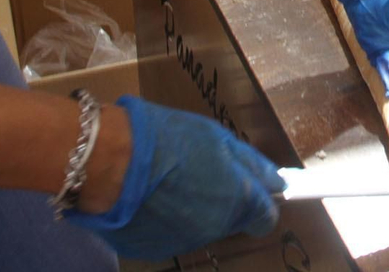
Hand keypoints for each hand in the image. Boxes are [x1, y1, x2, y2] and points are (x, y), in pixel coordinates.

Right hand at [65, 96, 282, 260]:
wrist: (110, 162)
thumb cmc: (168, 140)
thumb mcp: (217, 138)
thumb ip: (251, 164)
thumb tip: (277, 182)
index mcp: (237, 200)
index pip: (265, 217)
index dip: (260, 202)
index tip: (249, 188)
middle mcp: (216, 229)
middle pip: (232, 221)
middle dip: (224, 201)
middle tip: (200, 174)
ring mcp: (184, 243)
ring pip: (201, 228)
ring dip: (194, 210)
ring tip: (170, 182)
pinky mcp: (154, 250)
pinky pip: (171, 235)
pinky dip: (167, 220)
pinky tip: (151, 198)